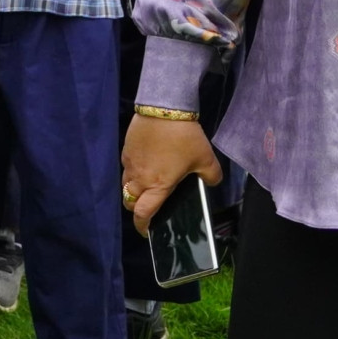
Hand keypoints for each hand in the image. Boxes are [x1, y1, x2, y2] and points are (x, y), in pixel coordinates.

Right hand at [122, 113, 223, 235]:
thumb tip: (211, 182)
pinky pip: (127, 167)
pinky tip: (146, 162)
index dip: (143, 225)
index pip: (143, 213)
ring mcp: (130, 163)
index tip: (148, 230)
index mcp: (158, 186)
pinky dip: (133, 171)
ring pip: (126, 185)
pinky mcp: (126, 149)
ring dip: (133, 191)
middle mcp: (140, 178)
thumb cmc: (184, 137)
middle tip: (148, 206)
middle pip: (129, 202)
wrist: (163, 108)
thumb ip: (211, 176)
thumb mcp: (206, 158)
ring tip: (147, 185)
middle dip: (136, 209)